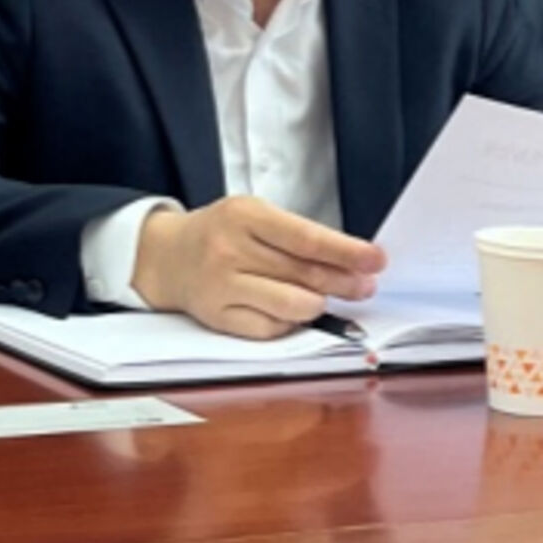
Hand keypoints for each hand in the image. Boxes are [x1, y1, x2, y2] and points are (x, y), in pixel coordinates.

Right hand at [132, 195, 384, 339]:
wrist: (167, 255)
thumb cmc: (221, 232)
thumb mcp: (254, 216)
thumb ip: (296, 236)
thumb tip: (350, 261)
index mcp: (244, 215)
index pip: (306, 238)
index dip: (347, 251)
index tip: (375, 259)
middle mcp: (230, 250)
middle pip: (303, 273)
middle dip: (344, 282)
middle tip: (367, 285)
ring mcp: (222, 286)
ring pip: (290, 305)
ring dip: (320, 306)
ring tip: (330, 300)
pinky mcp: (218, 317)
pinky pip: (270, 328)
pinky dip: (292, 322)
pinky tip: (297, 312)